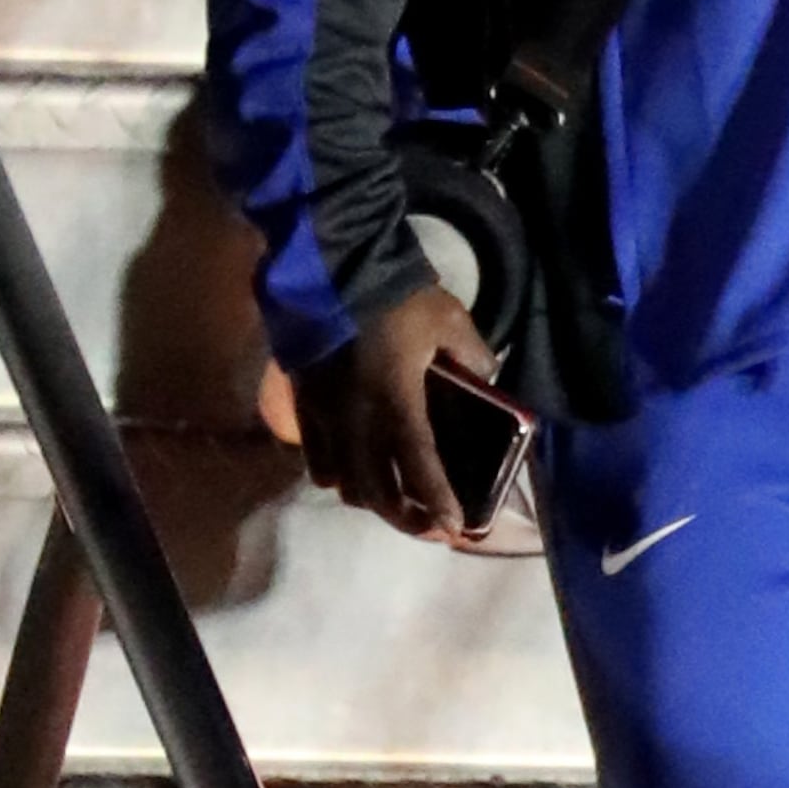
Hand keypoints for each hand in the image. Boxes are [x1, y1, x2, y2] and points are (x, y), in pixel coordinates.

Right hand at [295, 287, 498, 538]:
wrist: (329, 261)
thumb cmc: (394, 292)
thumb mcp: (449, 319)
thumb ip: (472, 355)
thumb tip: (487, 378)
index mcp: (397, 401)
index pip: (419, 466)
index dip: (437, 501)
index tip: (455, 526)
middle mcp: (357, 419)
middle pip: (376, 490)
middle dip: (404, 516)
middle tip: (428, 525)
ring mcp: (324, 414)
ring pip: (343, 481)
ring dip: (369, 499)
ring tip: (391, 502)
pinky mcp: (301, 402)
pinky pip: (315, 455)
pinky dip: (333, 474)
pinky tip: (347, 476)